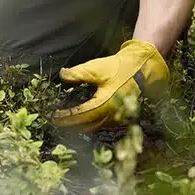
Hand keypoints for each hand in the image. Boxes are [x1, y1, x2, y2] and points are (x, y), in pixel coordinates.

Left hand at [53, 40, 168, 130]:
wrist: (141, 68)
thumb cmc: (119, 68)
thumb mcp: (96, 68)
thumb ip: (77, 73)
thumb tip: (61, 75)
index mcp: (105, 103)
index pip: (81, 115)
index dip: (67, 117)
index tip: (53, 117)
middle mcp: (112, 114)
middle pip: (87, 125)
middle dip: (71, 124)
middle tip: (56, 122)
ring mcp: (117, 117)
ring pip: (95, 126)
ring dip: (80, 126)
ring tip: (66, 122)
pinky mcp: (120, 115)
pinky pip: (102, 124)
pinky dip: (90, 123)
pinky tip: (82, 119)